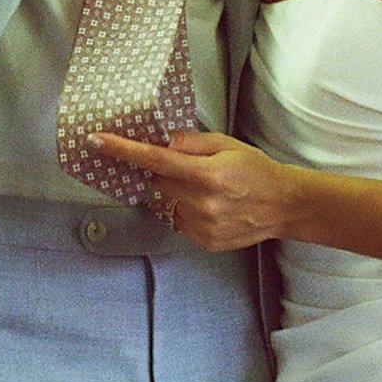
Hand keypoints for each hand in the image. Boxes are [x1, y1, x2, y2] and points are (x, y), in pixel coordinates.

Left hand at [91, 131, 293, 252]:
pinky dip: (183, 209)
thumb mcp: (225, 144)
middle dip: (161, 170)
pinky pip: (176, 220)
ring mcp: (202, 227)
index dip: (123, 150)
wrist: (284, 205)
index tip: (97, 141)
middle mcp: (203, 204)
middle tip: (185, 165)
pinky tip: (208, 204)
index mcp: (209, 175)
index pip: (155, 160)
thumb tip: (158, 139)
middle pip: (157, 181)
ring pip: (165, 203)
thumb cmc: (256, 171)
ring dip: (174, 191)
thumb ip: (189, 142)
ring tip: (206, 188)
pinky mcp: (203, 241)